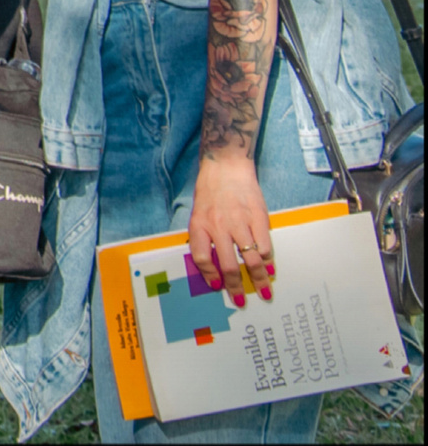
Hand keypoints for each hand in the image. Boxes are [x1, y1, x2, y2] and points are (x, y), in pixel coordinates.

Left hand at [189, 155, 275, 303]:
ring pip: (250, 259)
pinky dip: (267, 260)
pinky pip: (264, 245)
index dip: (209, 275)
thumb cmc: (211, 193)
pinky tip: (268, 267)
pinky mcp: (258, 217)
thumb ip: (205, 237)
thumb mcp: (199, 214)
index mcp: (200, 225)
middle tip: (241, 300)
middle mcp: (218, 226)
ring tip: (264, 291)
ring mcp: (239, 222)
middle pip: (228, 264)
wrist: (226, 167)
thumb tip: (214, 267)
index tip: (216, 286)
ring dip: (258, 279)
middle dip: (235, 286)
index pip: (202, 257)